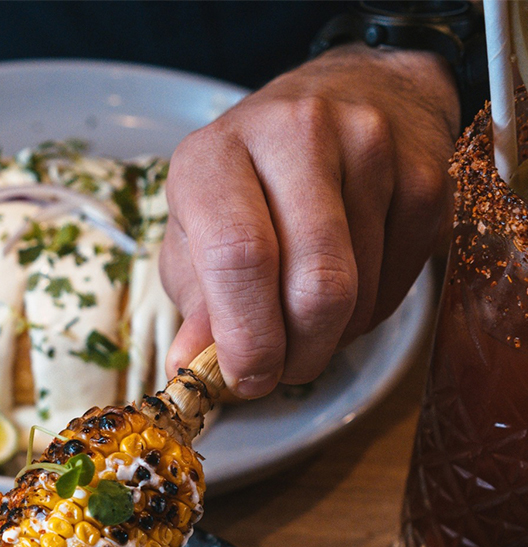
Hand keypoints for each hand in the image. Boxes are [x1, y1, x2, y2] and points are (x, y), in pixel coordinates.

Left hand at [161, 46, 459, 396]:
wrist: (351, 100)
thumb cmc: (254, 186)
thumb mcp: (199, 235)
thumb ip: (197, 303)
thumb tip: (190, 365)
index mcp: (216, 154)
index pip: (239, 255)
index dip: (248, 338)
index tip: (248, 378)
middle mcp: (293, 134)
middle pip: (315, 285)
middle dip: (299, 353)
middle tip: (285, 367)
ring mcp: (369, 146)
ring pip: (359, 295)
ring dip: (334, 335)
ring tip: (310, 315)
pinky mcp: (424, 175)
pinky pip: (401, 284)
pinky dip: (371, 311)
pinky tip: (352, 284)